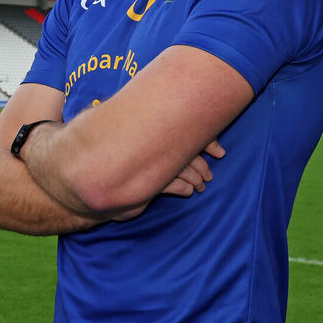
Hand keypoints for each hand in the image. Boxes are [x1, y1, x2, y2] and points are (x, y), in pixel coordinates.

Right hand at [108, 139, 224, 221]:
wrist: (102, 177)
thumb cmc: (124, 154)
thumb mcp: (144, 138)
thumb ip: (165, 131)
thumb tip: (204, 140)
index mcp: (158, 134)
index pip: (190, 135)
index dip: (209, 142)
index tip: (220, 153)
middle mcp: (154, 148)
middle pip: (189, 154)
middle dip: (202, 166)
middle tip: (208, 177)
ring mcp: (150, 166)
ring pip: (181, 171)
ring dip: (195, 180)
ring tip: (200, 186)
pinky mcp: (145, 184)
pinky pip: (171, 186)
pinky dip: (183, 189)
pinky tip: (188, 191)